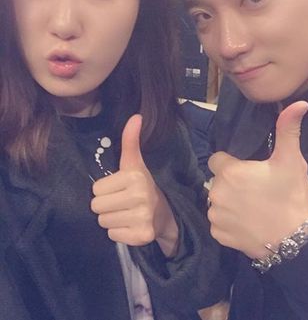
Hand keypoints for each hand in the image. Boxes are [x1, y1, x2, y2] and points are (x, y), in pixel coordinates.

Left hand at [91, 115, 178, 256]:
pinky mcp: (142, 236)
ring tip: (127, 214)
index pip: (97, 189)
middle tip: (123, 204)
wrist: (165, 215)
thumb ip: (130, 142)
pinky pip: (112, 235)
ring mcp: (142, 217)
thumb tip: (136, 116)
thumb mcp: (135, 164)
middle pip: (97, 207)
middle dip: (107, 206)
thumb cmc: (143, 187)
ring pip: (103, 222)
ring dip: (112, 219)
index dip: (107, 190)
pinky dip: (119, 233)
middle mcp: (140, 196)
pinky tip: (131, 226)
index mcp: (135, 177)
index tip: (122, 190)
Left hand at [207, 101, 307, 258]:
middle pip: (219, 181)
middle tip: (258, 189)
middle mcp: (216, 193)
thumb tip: (299, 103)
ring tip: (254, 207)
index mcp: (230, 172)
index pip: (217, 159)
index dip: (233, 163)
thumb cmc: (292, 197)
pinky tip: (249, 222)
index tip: (250, 170)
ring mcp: (216, 216)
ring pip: (218, 202)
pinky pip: (219, 223)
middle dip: (233, 183)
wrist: (295, 241)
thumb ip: (288, 130)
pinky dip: (230, 222)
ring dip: (230, 202)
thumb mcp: (292, 161)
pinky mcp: (218, 236)